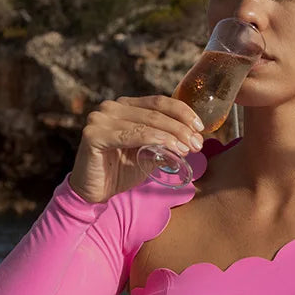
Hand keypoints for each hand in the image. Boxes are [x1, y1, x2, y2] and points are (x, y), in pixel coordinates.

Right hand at [68, 95, 204, 203]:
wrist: (95, 192)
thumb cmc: (122, 171)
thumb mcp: (151, 155)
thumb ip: (168, 145)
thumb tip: (194, 140)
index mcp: (126, 106)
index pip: (159, 102)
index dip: (183, 112)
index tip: (200, 127)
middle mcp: (111, 107)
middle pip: (156, 113)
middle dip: (181, 128)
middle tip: (198, 143)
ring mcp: (100, 118)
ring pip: (147, 123)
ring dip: (173, 135)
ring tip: (188, 149)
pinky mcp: (94, 134)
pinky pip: (132, 135)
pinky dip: (156, 140)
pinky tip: (172, 148)